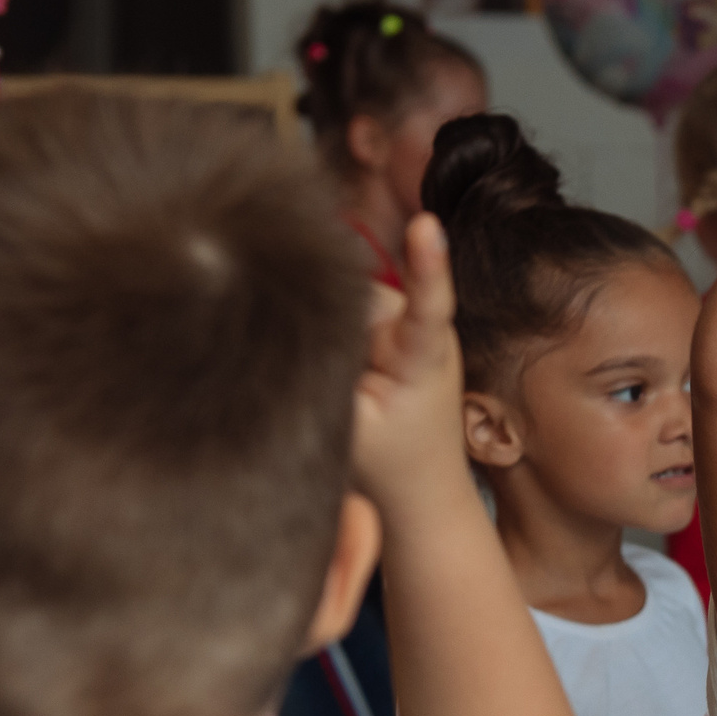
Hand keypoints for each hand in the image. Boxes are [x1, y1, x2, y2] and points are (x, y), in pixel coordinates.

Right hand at [351, 213, 469, 510]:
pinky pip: (348, 305)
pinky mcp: (392, 322)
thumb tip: (289, 316)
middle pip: (357, 293)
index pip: (427, 305)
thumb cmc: (388, 464)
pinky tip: (345, 363)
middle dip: (332, 320)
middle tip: (344, 380)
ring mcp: (408, 321)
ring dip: (333, 328)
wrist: (421, 488)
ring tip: (350, 380)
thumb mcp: (351, 428)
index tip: (428, 227)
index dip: (425, 265)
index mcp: (425, 358)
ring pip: (347, 298)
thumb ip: (328, 374)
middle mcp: (424, 329)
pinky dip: (335, 327)